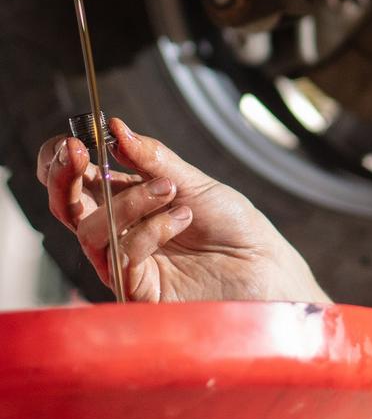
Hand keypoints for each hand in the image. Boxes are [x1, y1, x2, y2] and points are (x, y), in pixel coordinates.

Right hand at [37, 118, 329, 304]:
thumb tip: (116, 128)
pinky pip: (121, 257)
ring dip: (128, 202)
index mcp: (127, 198)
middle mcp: (118, 231)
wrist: (262, 265)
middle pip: (67, 207)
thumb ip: (152, 158)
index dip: (63, 159)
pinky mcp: (135, 290)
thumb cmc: (232, 225)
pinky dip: (150, 230)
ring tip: (170, 191)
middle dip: (65, 177)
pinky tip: (181, 219)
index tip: (74, 141)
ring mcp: (123, 261)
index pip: (77, 179)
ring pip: (91, 230)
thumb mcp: (193, 181)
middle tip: (80, 154)